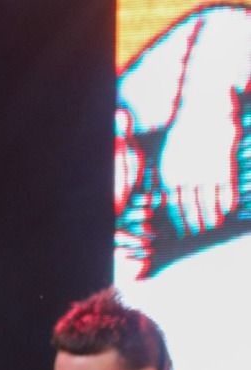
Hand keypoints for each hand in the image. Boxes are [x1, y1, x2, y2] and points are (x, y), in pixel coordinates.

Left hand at [158, 101, 238, 235]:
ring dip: (212, 218)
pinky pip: (227, 192)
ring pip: (210, 205)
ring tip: (213, 226)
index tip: (181, 233)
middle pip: (191, 210)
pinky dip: (228, 203)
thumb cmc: (184, 132)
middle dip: (195, 224)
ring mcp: (207, 174)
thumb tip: (168, 200)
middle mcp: (187, 178)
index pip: (173, 207)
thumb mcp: (168, 156)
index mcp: (168, 175)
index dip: (178, 222)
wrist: (203, 109)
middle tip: (197, 234)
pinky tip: (229, 211)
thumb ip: (170, 178)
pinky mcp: (225, 169)